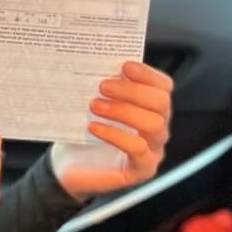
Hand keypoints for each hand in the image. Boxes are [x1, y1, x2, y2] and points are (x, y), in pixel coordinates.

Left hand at [50, 61, 173, 200]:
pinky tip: (94, 128)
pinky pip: (137, 149)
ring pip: (153, 125)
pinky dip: (115, 135)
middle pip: (161, 103)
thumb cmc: (85, 130)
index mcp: (150, 106)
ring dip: (123, 111)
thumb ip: (105, 85)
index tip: (124, 66)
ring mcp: (153, 149)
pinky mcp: (142, 169)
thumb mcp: (95, 102)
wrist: (69, 166)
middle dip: (133, 91)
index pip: (162, 86)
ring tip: (95, 106)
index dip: (147, 74)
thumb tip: (100, 62)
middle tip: (104, 86)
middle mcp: (157, 126)